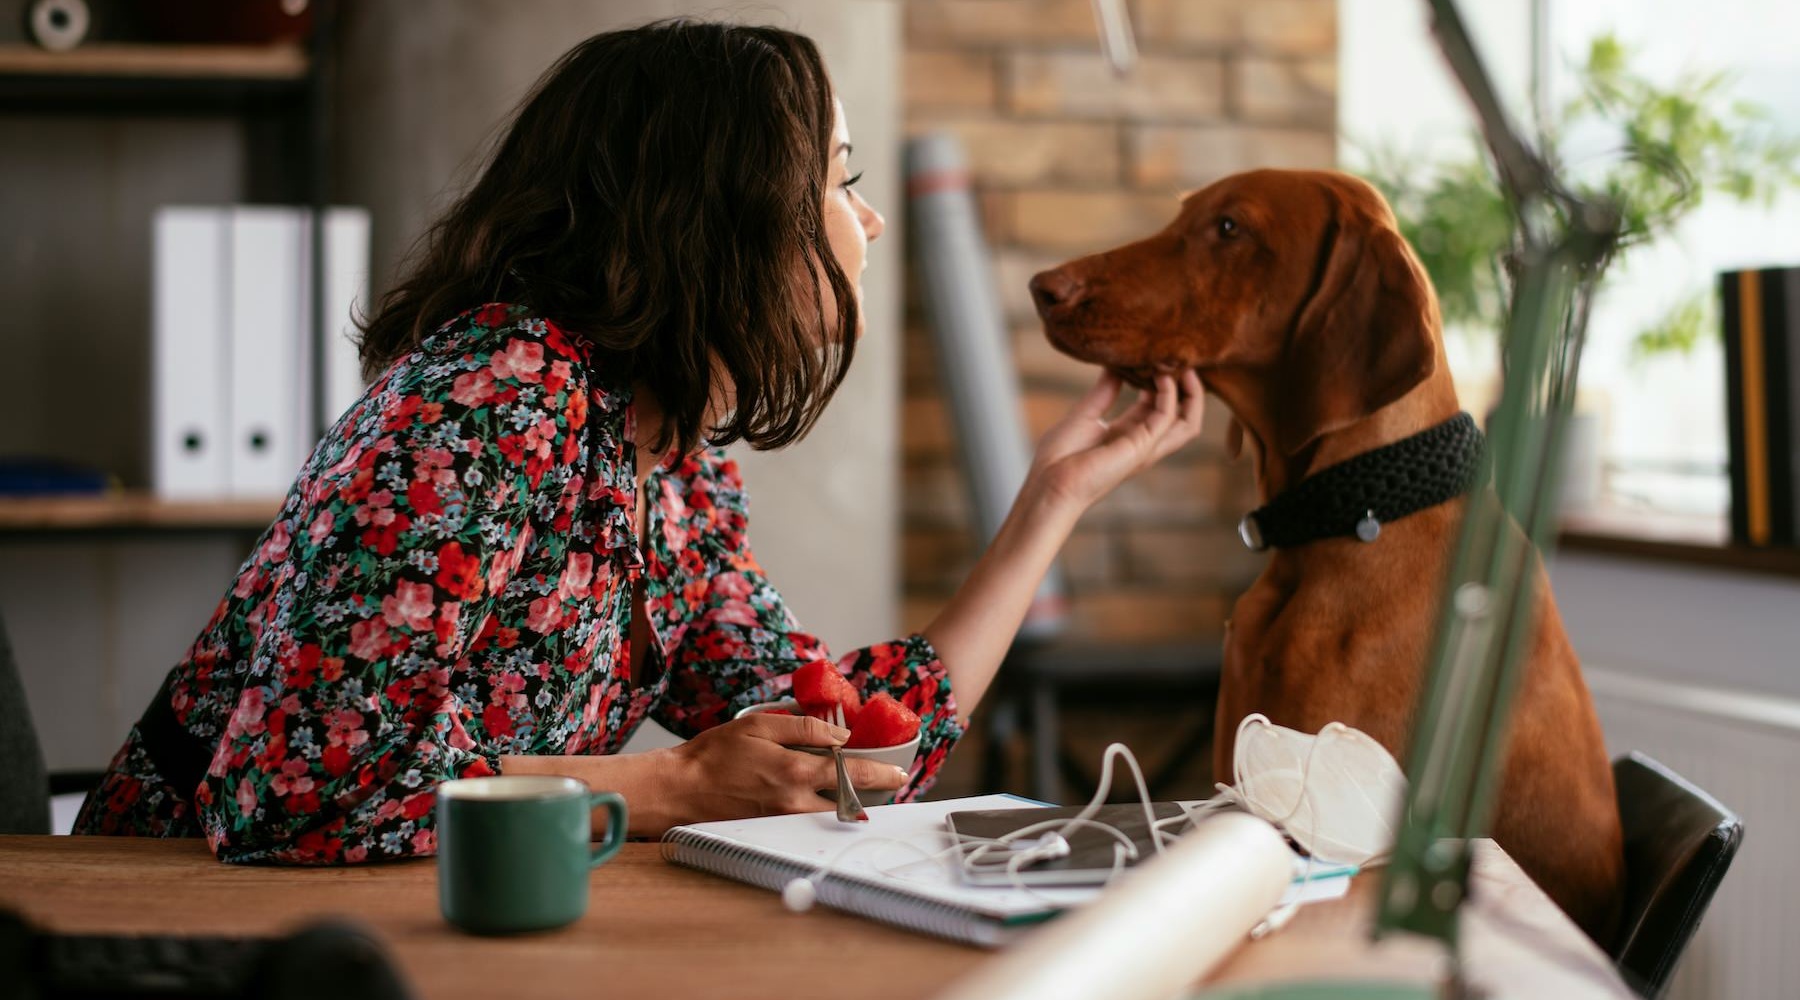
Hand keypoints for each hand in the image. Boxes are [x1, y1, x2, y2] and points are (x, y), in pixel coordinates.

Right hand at [654, 714, 907, 826]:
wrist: (679, 790)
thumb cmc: (714, 754)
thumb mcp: (759, 725)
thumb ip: (803, 728)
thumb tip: (840, 734)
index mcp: (794, 772)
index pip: (851, 774)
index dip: (880, 773)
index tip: (898, 773)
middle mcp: (793, 803)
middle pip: (848, 804)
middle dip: (871, 795)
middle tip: (886, 785)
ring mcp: (783, 822)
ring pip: (830, 818)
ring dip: (849, 806)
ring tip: (860, 793)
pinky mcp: (771, 831)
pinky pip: (808, 825)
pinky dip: (822, 814)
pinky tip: (824, 802)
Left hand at [1027, 369, 1204, 509]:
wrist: (1049, 482)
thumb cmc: (1059, 456)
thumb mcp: (1085, 414)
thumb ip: (1104, 391)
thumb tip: (1115, 365)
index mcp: (1127, 434)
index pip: (1158, 406)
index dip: (1163, 383)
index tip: (1158, 358)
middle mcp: (1141, 442)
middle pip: (1182, 417)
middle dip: (1188, 389)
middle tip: (1182, 361)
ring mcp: (1145, 447)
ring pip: (1187, 423)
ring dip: (1191, 394)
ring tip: (1184, 367)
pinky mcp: (1142, 447)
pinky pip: (1167, 418)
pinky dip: (1170, 395)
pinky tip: (1161, 376)